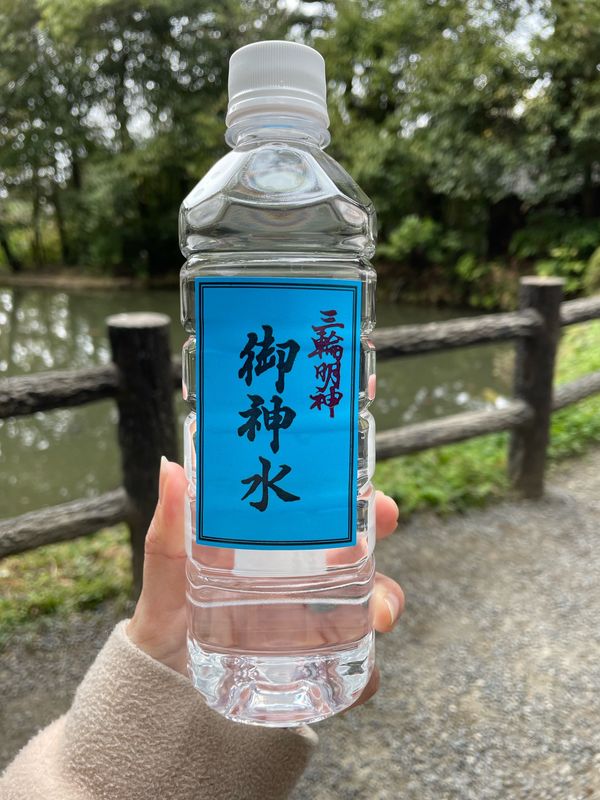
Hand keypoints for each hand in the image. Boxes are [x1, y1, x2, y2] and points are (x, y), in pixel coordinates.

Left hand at [127, 457, 403, 708]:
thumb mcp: (167, 578)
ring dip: (384, 606)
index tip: (374, 501)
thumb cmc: (169, 627)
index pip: (325, 521)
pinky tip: (361, 675)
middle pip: (360, 563)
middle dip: (381, 547)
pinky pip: (356, 671)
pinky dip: (366, 673)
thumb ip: (168, 533)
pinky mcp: (317, 674)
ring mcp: (314, 630)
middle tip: (380, 542)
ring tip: (379, 617)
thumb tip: (172, 469)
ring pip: (369, 610)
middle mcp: (303, 586)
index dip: (357, 506)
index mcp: (276, 554)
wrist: (163, 698)